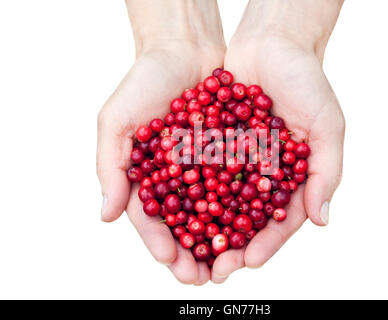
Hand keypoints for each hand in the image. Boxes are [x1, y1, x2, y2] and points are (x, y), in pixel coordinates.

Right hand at [97, 0, 224, 284]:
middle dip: (194, 250)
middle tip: (206, 276)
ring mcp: (206, 167)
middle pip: (185, 222)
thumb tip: (105, 216)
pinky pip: (240, 181)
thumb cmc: (143, 83)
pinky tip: (255, 222)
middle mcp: (177, 177)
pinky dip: (246, 202)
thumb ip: (110, 168)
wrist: (184, 50)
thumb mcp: (116, 122)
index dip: (159, 242)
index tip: (172, 261)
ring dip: (223, 236)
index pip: (150, 219)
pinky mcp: (231, 153)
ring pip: (215, 209)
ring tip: (234, 260)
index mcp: (146, 176)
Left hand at [210, 0, 344, 282]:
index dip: (266, 243)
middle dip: (228, 244)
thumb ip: (325, 173)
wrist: (272, 43)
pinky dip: (183, 189)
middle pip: (243, 218)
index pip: (279, 219)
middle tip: (211, 271)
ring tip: (185, 251)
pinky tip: (169, 208)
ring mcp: (233, 160)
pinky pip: (195, 169)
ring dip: (201, 227)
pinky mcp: (209, 142)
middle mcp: (259, 174)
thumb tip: (322, 220)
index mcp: (289, 177)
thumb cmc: (307, 82)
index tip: (248, 261)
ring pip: (215, 201)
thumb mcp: (327, 126)